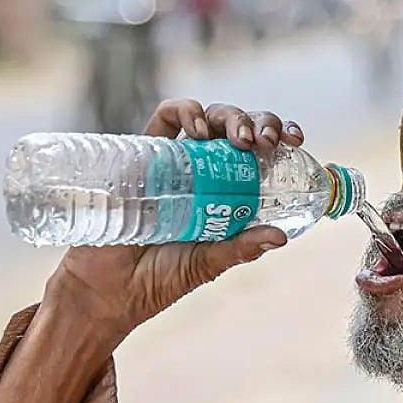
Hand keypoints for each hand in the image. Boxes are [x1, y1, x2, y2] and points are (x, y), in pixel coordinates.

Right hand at [43, 99, 306, 344]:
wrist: (107, 290)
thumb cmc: (157, 279)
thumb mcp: (206, 264)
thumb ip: (239, 249)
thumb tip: (280, 236)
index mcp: (227, 194)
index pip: (260, 156)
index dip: (279, 139)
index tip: (296, 140)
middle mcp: (204, 172)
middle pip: (238, 131)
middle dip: (258, 123)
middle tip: (265, 141)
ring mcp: (174, 161)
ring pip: (208, 118)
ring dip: (229, 117)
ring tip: (238, 137)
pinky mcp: (143, 154)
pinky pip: (165, 120)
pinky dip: (185, 112)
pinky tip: (198, 127)